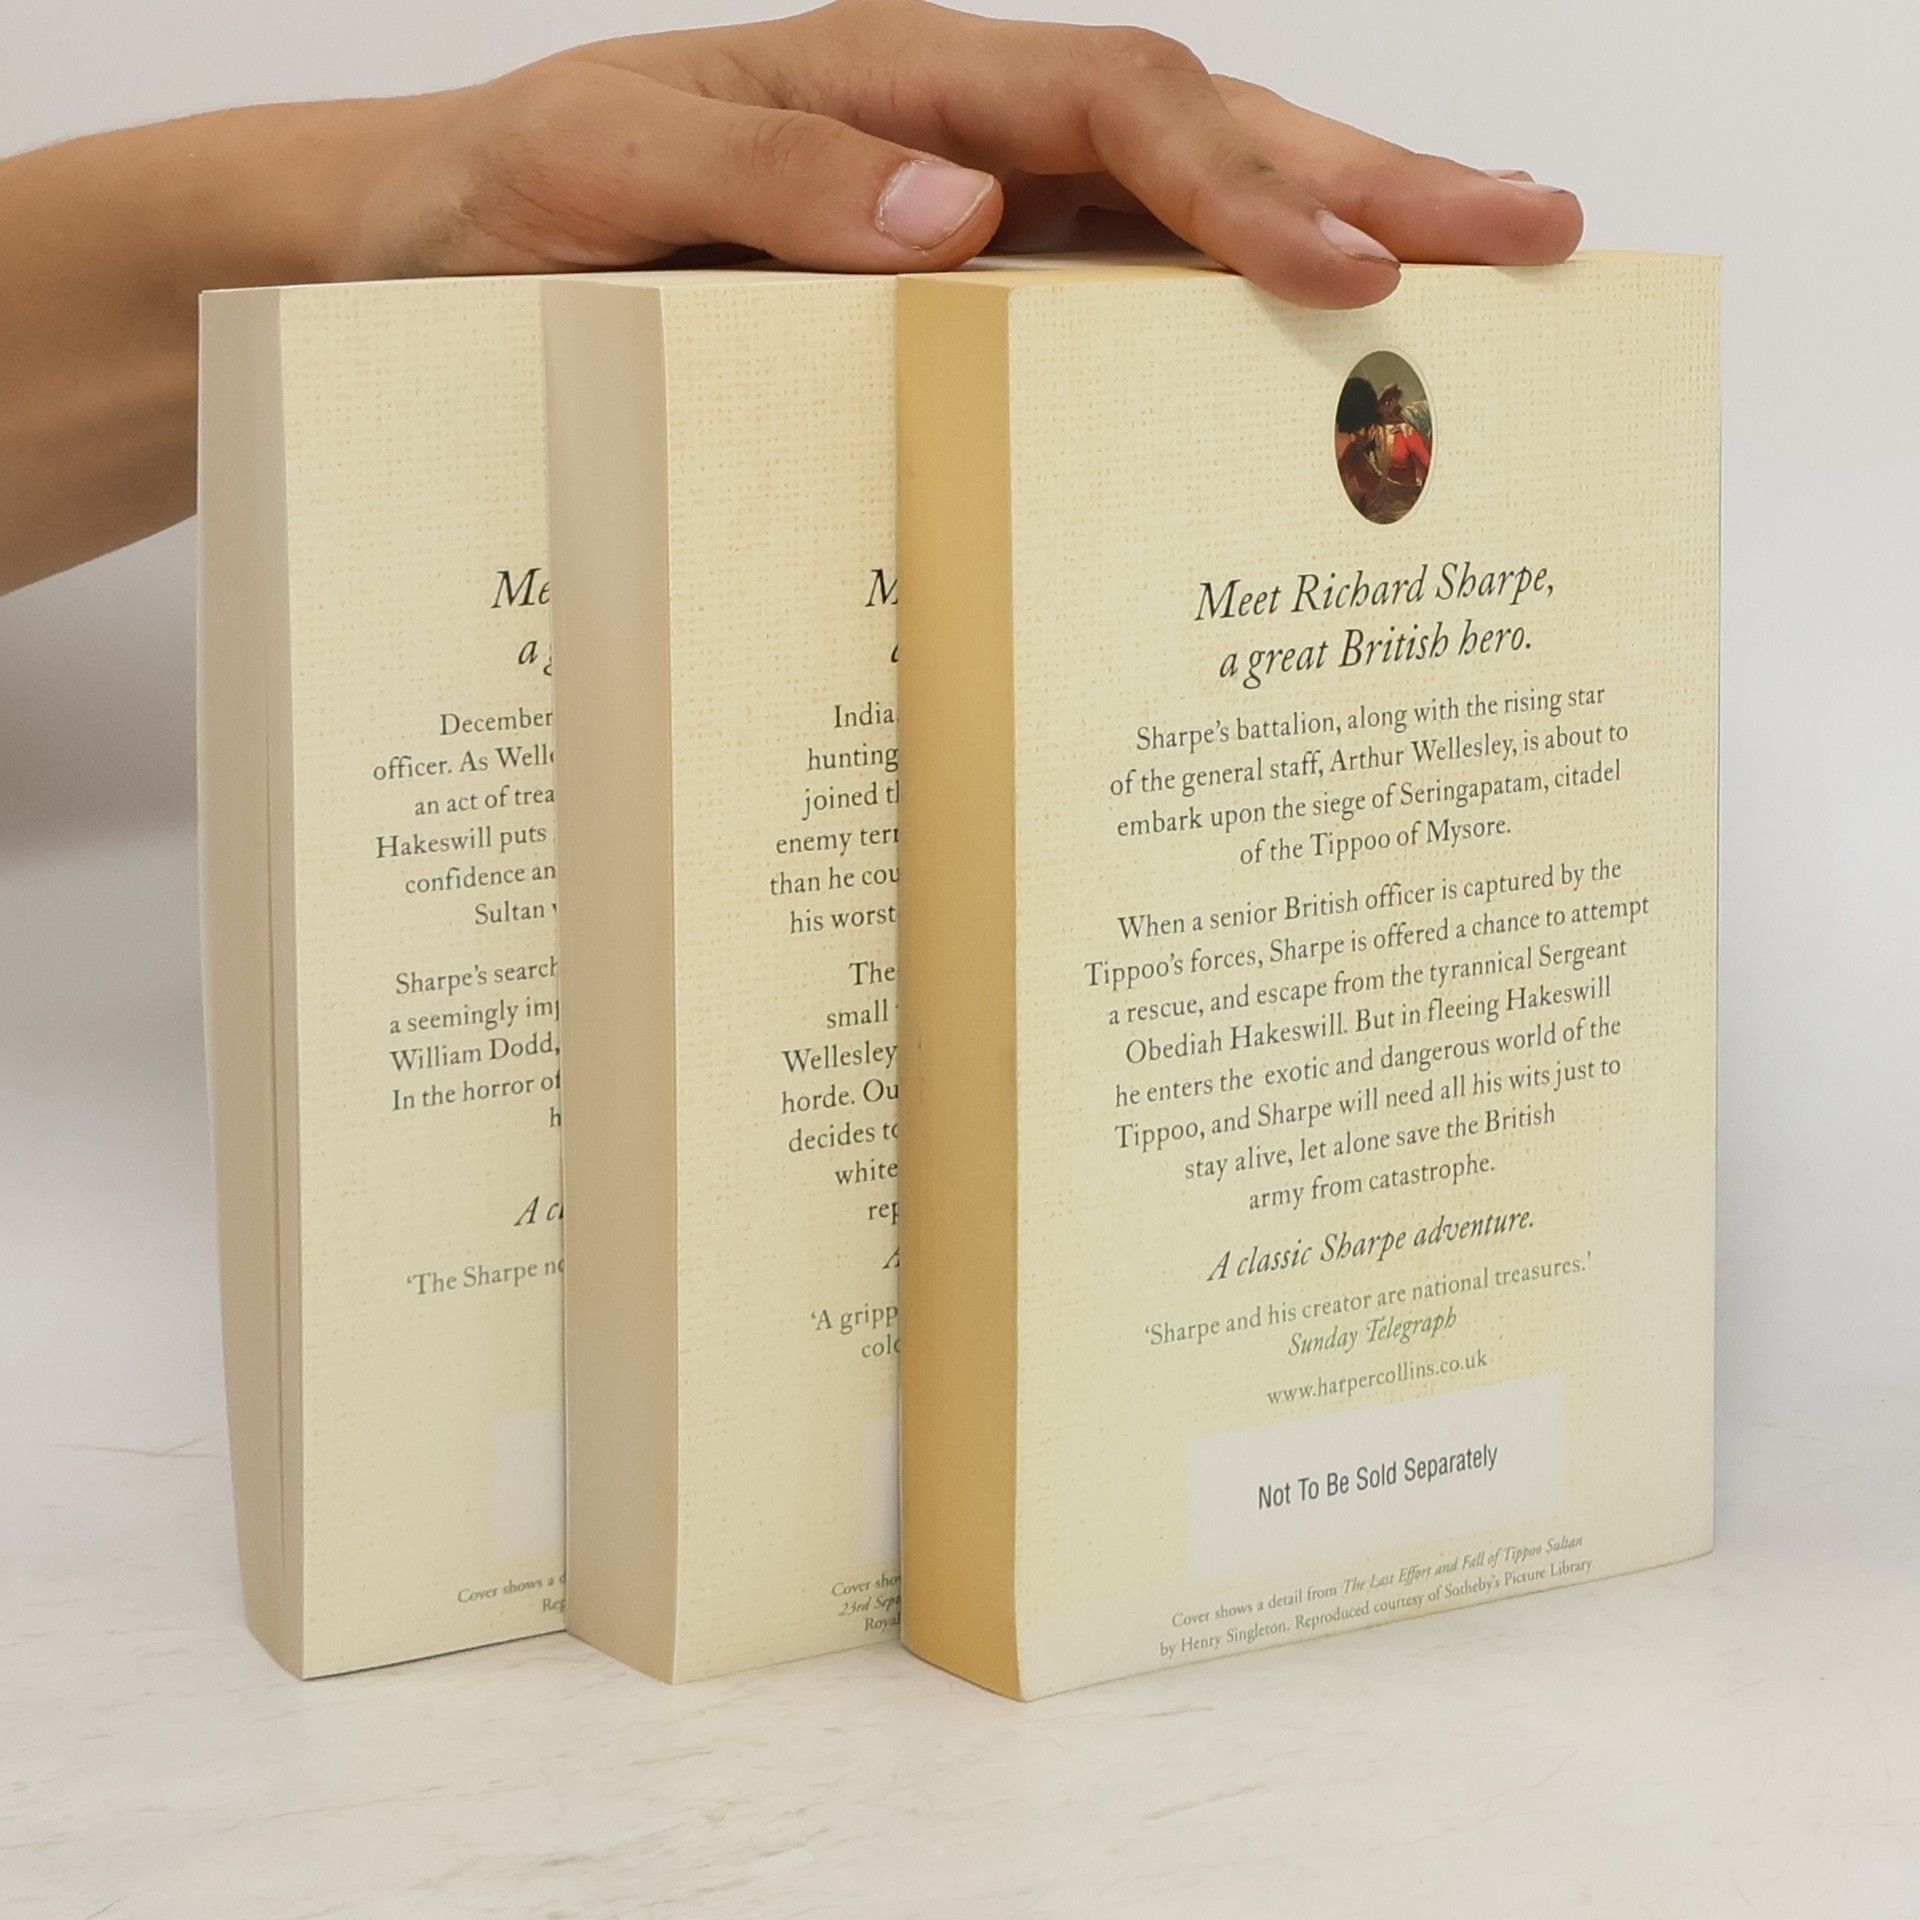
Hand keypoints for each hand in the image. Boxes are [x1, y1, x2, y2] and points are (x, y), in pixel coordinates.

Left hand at [344, 0, 1580, 308]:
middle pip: (1203, 130)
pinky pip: (1117, 292)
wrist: (441, 240)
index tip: (1349, 269)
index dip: (1241, 183)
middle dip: (1372, 179)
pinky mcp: (962, 285)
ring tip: (1490, 275)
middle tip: (1535, 232)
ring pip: (1189, 205)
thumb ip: (768, 184)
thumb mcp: (606, 173)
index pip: (1113, 106)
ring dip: (1341, 233)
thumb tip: (958, 217)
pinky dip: (1227, 313)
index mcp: (898, 76)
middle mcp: (963, 128)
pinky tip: (1309, 352)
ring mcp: (977, 206)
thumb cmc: (516, 197)